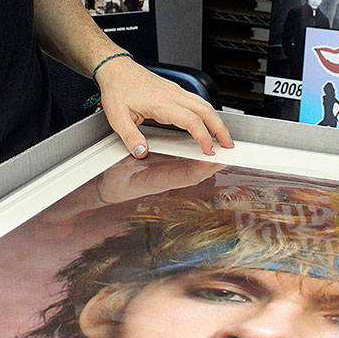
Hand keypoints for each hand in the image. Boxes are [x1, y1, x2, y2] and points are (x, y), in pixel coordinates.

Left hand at [94, 59, 233, 158]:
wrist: (116, 68)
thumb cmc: (117, 89)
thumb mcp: (117, 117)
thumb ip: (130, 137)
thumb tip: (142, 152)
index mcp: (161, 103)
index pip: (191, 120)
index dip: (203, 136)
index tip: (208, 150)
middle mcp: (173, 95)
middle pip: (206, 111)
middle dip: (220, 129)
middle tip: (228, 145)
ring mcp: (175, 91)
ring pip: (205, 104)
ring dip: (217, 120)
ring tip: (223, 136)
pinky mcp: (174, 89)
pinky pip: (197, 100)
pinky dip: (208, 112)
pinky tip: (208, 120)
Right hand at [94, 154, 224, 203]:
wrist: (108, 190)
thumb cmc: (112, 182)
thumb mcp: (117, 168)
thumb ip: (129, 158)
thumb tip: (141, 151)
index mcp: (157, 181)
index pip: (186, 175)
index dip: (202, 167)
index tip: (215, 158)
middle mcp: (166, 181)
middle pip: (197, 174)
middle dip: (214, 163)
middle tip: (230, 150)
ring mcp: (168, 179)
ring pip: (195, 171)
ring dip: (210, 161)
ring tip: (224, 147)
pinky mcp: (168, 174)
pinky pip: (188, 167)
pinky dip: (200, 158)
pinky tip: (208, 150)